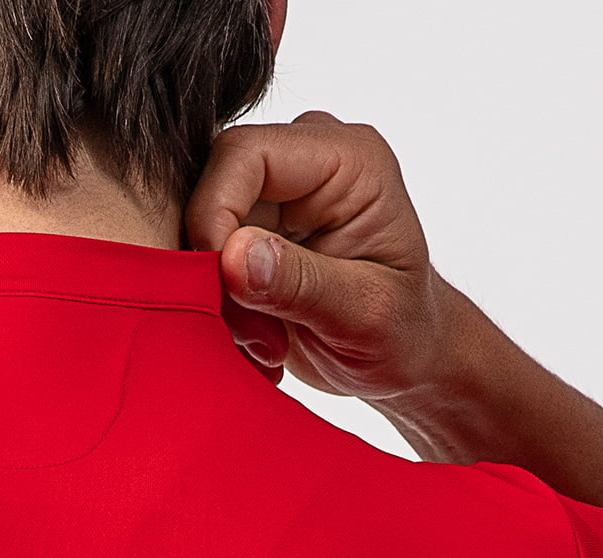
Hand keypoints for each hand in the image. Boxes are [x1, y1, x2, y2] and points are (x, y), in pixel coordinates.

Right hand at [183, 111, 455, 399]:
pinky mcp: (249, 234)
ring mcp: (274, 197)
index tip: (220, 285)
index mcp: (347, 160)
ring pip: (199, 232)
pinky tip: (257, 339)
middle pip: (212, 189)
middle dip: (216, 269)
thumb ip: (301, 283)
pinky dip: (218, 308)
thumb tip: (233, 256)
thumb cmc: (403, 332)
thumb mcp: (365, 316)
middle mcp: (305, 164)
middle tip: (253, 332)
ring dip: (217, 297)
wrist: (403, 359)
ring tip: (264, 343)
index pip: (245, 154)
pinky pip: (204, 262)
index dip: (214, 214)